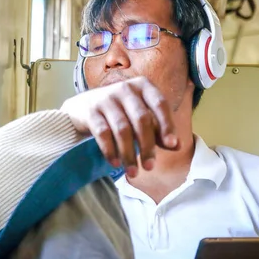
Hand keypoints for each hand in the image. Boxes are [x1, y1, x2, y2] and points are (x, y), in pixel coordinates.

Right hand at [60, 77, 177, 175]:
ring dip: (129, 154)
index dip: (167, 125)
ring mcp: (106, 98)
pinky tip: (115, 163)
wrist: (82, 107)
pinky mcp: (90, 111)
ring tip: (133, 171)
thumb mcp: (140, 117)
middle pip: (141, 119)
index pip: (160, 104)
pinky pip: (103, 133)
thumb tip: (176, 146)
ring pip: (122, 129)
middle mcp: (125, 88)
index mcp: (143, 86)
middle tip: (150, 167)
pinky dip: (110, 151)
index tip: (171, 145)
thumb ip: (158, 130)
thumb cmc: (119, 112)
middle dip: (147, 146)